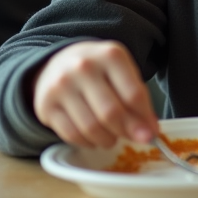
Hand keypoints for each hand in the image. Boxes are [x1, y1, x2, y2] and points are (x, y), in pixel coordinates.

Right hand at [33, 40, 157, 147]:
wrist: (59, 62)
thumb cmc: (99, 70)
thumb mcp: (122, 72)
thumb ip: (137, 97)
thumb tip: (149, 130)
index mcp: (110, 55)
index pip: (133, 94)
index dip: (144, 118)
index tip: (152, 133)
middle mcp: (83, 67)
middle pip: (111, 112)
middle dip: (128, 131)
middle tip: (136, 139)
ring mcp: (61, 86)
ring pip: (91, 127)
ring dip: (108, 139)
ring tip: (114, 138)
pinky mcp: (46, 105)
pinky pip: (71, 134)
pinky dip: (88, 143)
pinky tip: (95, 139)